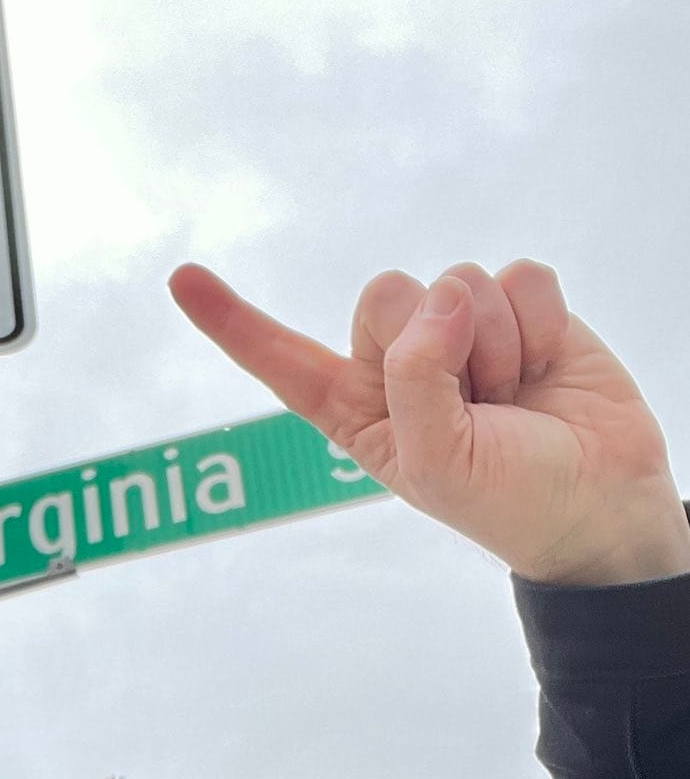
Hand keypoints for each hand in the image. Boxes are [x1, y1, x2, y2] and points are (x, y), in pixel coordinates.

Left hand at [168, 260, 689, 584]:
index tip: (180, 279)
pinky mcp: (519, 308)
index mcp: (355, 409)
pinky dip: (541, 323)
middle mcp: (397, 363)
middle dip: (431, 343)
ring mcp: (458, 331)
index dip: (232, 321)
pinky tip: (545, 366)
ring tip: (511, 395)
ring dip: (494, 345)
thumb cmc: (507, 499)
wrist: (598, 502)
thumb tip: (440, 296)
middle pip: (384, 293)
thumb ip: (415, 379)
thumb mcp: (436, 463)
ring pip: (456, 282)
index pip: (282, 361)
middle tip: (472, 401)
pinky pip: (520, 276)